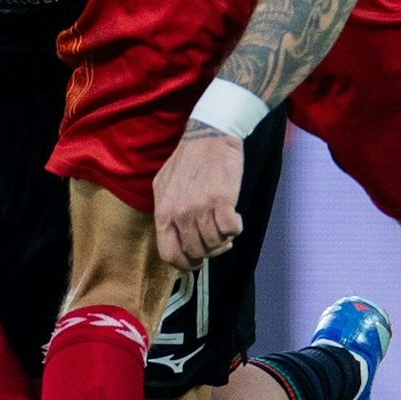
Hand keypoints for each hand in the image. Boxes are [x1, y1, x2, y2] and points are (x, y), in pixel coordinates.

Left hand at [152, 123, 244, 267]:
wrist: (208, 135)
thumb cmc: (188, 159)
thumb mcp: (164, 185)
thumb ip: (167, 212)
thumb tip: (174, 238)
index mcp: (163, 212)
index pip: (169, 254)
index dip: (184, 264)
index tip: (195, 262)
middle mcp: (180, 214)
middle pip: (196, 252)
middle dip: (209, 252)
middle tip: (217, 242)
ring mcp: (200, 208)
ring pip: (215, 243)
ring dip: (224, 240)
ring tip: (226, 227)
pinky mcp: (222, 201)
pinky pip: (232, 230)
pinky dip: (236, 228)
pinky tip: (235, 218)